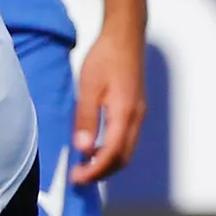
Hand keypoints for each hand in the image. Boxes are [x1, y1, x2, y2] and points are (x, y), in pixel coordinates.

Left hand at [72, 24, 145, 183]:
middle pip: (123, 158)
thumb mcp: (89, 87)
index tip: (77, 178)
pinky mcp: (136, 109)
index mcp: (125, 114)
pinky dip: (112, 151)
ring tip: (84, 166)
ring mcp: (138, 114)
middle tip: (78, 177)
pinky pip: (126, 139)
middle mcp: (136, 118)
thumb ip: (86, 119)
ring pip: (126, 150)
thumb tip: (84, 149)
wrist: (125, 36)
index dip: (95, 171)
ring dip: (107, 163)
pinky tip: (95, 148)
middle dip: (102, 172)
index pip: (112, 154)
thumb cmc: (105, 58)